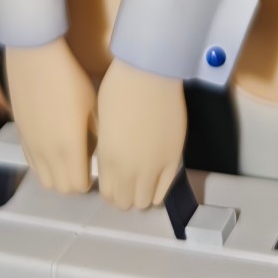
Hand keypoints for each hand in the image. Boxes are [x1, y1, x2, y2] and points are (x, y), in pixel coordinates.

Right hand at [5, 39, 96, 193]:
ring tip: (68, 157)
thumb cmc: (69, 77)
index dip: (90, 180)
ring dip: (56, 175)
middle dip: (74, 181)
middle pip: (61, 188)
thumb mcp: (93, 105)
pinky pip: (30, 162)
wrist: (35, 56)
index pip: (79, 186)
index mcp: (69, 148)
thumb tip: (98, 149)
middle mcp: (47, 153)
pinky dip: (42, 163)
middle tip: (84, 164)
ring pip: (43, 179)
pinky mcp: (19, 134)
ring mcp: (30, 145)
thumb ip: (96, 135)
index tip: (97, 168)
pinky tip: (51, 146)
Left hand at [95, 58, 185, 208]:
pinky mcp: (173, 159)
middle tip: (127, 182)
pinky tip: (155, 181)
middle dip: (124, 195)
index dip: (110, 190)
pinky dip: (158, 192)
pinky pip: (164, 191)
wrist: (148, 74)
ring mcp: (153, 167)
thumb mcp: (103, 123)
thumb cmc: (120, 89)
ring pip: (144, 203)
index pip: (107, 193)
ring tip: (142, 181)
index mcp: (107, 159)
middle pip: (124, 203)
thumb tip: (112, 160)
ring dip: (141, 195)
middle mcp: (129, 170)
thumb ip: (107, 149)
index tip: (113, 181)